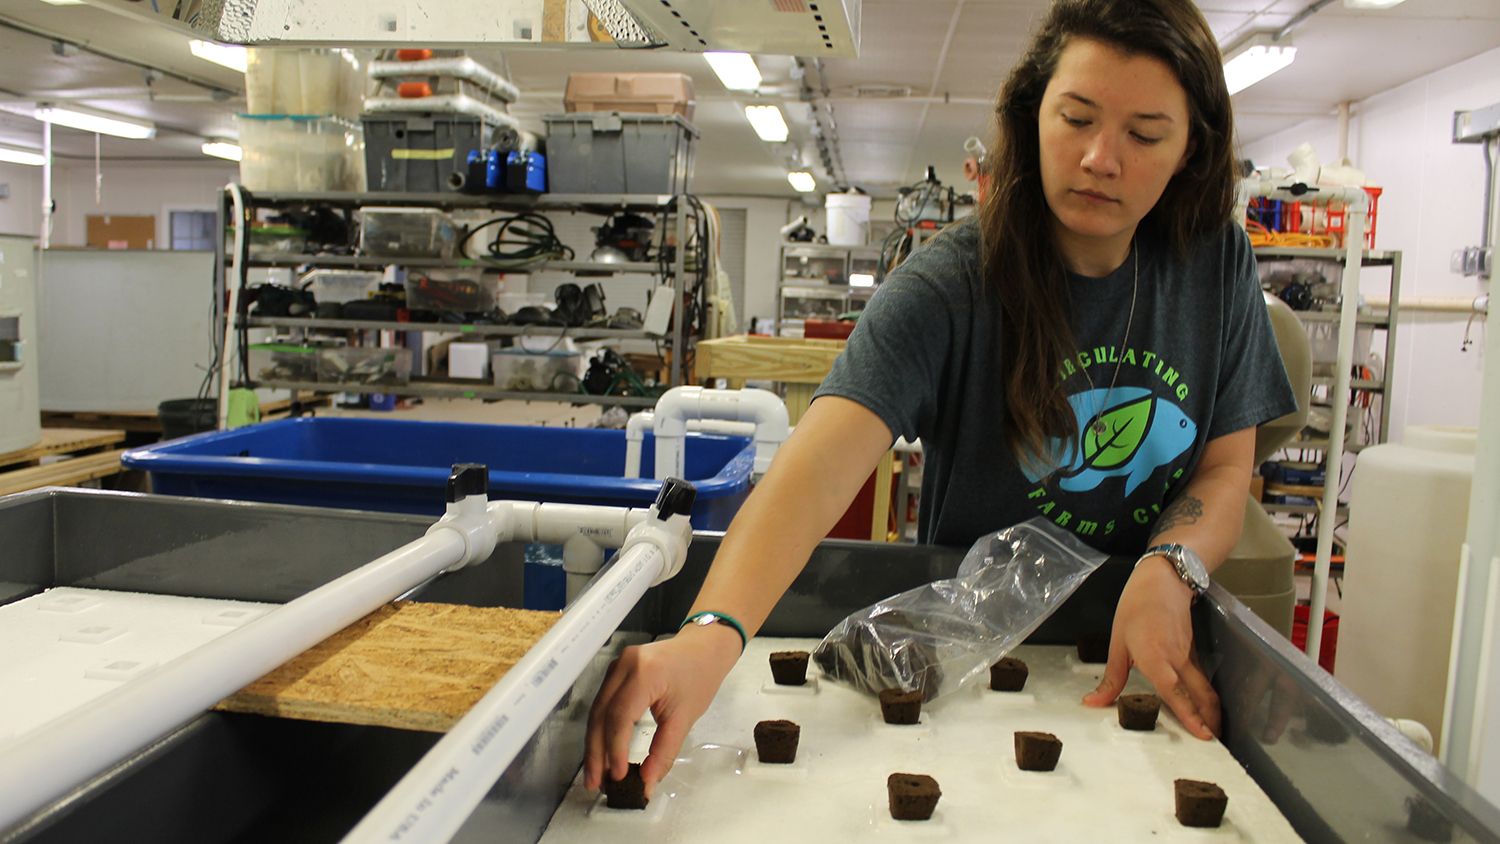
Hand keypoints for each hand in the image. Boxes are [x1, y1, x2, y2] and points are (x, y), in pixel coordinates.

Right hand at [584, 623, 741, 795]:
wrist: (704, 648)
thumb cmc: (699, 678)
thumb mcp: (685, 718)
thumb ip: (664, 752)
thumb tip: (646, 783)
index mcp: (644, 673)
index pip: (620, 716)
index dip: (615, 749)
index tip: (617, 777)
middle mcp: (624, 666)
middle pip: (601, 714)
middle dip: (596, 752)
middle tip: (595, 783)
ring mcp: (616, 666)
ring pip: (597, 710)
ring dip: (595, 743)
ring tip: (596, 774)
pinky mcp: (615, 671)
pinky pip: (603, 703)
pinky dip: (602, 729)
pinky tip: (602, 750)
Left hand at [1081, 556, 1220, 739]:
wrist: (1162, 579)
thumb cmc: (1135, 607)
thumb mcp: (1117, 642)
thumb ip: (1111, 678)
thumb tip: (1093, 702)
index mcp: (1155, 657)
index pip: (1175, 692)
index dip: (1189, 715)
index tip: (1203, 735)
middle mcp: (1177, 659)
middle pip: (1201, 694)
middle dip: (1210, 720)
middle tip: (1214, 743)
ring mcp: (1189, 655)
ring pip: (1205, 687)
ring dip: (1211, 710)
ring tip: (1213, 731)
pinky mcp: (1193, 652)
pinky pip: (1201, 678)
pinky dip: (1205, 695)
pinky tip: (1203, 707)